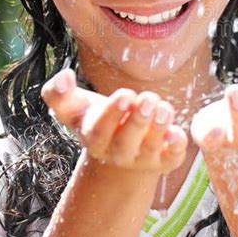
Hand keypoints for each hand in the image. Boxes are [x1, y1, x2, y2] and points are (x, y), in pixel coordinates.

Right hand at [41, 70, 187, 172]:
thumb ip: (59, 94)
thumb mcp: (76, 110)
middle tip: (147, 98)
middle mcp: (118, 153)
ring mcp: (142, 159)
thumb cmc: (97, 122)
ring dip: (158, 127)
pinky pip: (172, 158)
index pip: (100, 130)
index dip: (112, 114)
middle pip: (126, 141)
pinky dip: (176, 146)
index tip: (124, 94)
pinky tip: (178, 131)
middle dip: (137, 120)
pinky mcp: (164, 160)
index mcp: (95, 139)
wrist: (118, 156)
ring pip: (151, 147)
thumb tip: (63, 75)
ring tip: (164, 108)